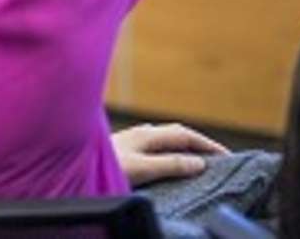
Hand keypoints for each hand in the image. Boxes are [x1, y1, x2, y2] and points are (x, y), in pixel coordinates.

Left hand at [113, 122, 227, 186]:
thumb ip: (170, 164)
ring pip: (165, 139)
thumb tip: (199, 162)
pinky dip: (170, 152)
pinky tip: (169, 162)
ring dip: (184, 147)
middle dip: (198, 143)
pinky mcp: (125, 149)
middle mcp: (141, 133)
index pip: (185, 134)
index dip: (207, 144)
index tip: (227, 156)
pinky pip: (156, 146)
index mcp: (147, 134)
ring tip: (198, 161)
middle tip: (218, 158)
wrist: (72, 164)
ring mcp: (132, 139)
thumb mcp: (143, 167)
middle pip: (177, 134)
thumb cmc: (105, 165)